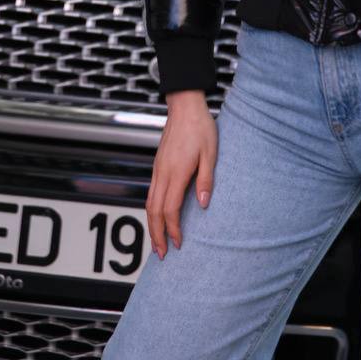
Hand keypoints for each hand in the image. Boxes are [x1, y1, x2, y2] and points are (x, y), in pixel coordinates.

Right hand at [147, 89, 216, 258]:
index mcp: (176, 172)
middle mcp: (163, 173)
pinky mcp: (157, 164)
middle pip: (154, 212)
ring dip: (152, 225)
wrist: (185, 106)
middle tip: (161, 254)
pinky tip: (157, 217)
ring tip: (156, 242)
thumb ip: (206, 180)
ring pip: (149, 203)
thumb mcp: (210, 153)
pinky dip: (151, 210)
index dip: (173, 229)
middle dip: (157, 235)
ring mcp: (157, 169)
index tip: (179, 243)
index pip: (171, 209)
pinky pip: (150, 193)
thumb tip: (203, 205)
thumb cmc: (201, 127)